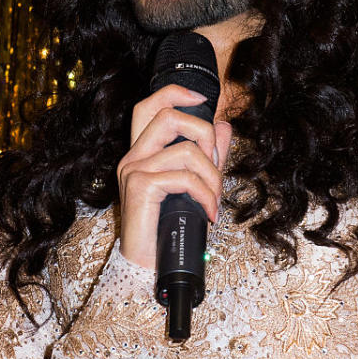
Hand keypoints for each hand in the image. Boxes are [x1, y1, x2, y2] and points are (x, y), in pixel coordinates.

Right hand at [116, 84, 231, 269]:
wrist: (148, 265)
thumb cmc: (168, 228)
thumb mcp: (192, 186)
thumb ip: (206, 156)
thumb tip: (225, 126)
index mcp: (141, 152)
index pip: (149, 105)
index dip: (174, 93)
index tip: (202, 97)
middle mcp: (132, 156)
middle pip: (169, 115)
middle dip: (204, 134)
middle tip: (216, 165)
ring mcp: (133, 170)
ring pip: (187, 150)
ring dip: (213, 178)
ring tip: (215, 201)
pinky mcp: (140, 186)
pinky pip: (185, 177)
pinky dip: (206, 195)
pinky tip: (209, 213)